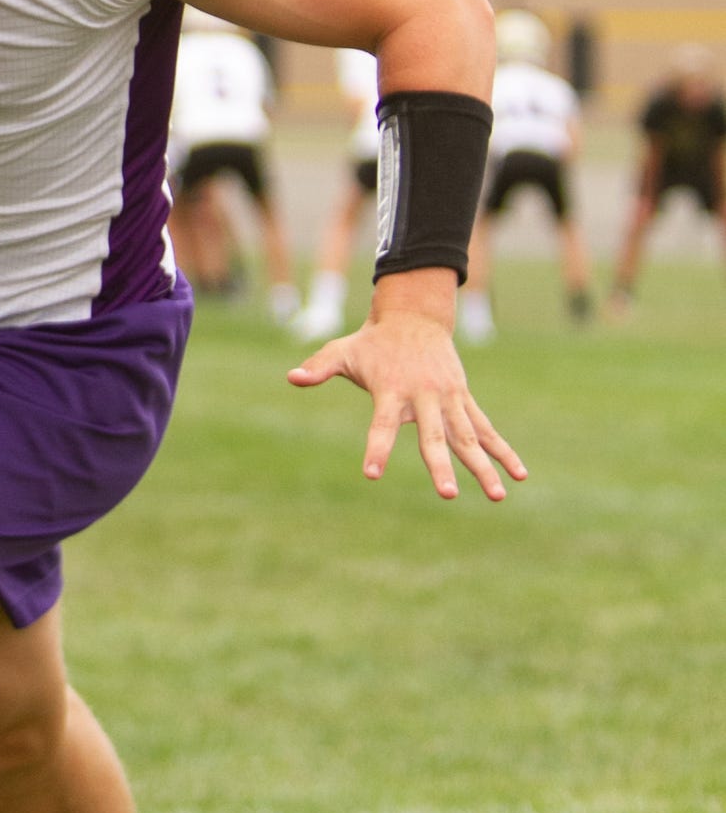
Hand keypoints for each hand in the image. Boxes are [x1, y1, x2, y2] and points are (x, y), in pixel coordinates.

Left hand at [286, 278, 526, 501]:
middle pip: (433, 437)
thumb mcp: (343, 351)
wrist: (416, 315)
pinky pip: (485, 429)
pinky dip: (503, 451)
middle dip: (440, 466)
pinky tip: (519, 475)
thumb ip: (319, 367)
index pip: (382, 424)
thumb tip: (292, 377)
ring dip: (483, 467)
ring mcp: (448, 399)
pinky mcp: (464, 400)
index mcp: (392, 390)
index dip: (377, 448)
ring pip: (467, 438)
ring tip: (497, 497)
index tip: (371, 474)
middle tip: (447, 495)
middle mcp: (424, 397)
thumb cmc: (373, 341)